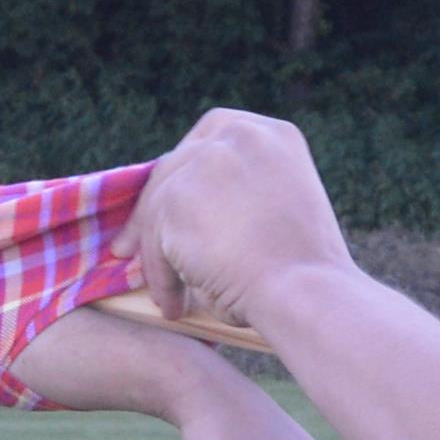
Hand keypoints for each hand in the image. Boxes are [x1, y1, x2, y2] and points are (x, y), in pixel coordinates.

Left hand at [120, 107, 357, 348]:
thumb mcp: (281, 211)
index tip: (171, 206)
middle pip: (175, 168)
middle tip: (134, 250)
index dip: (187, 177)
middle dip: (154, 212)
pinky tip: (173, 305)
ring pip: (158, 208)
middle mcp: (237, 135)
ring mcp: (203, 162)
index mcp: (271, 134)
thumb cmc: (306, 272)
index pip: (210, 143)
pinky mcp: (174, 196)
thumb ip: (241, 197)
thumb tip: (193, 220)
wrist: (304, 290)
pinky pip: (154, 242)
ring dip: (155, 253)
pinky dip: (160, 278)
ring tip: (165, 295)